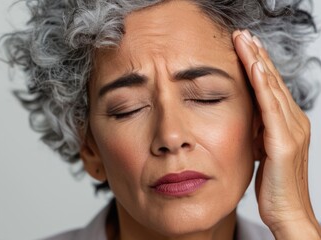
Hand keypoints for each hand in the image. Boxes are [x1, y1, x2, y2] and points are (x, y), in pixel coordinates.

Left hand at [232, 29, 320, 238]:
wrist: (286, 211)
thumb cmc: (273, 185)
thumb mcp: (262, 149)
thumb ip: (257, 130)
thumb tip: (244, 116)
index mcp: (286, 123)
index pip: (270, 86)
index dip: (258, 64)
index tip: (244, 46)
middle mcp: (292, 121)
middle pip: (272, 80)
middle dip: (257, 55)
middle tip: (243, 34)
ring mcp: (290, 130)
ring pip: (272, 88)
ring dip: (258, 62)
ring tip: (245, 41)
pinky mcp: (283, 142)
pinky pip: (271, 107)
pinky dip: (263, 85)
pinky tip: (254, 67)